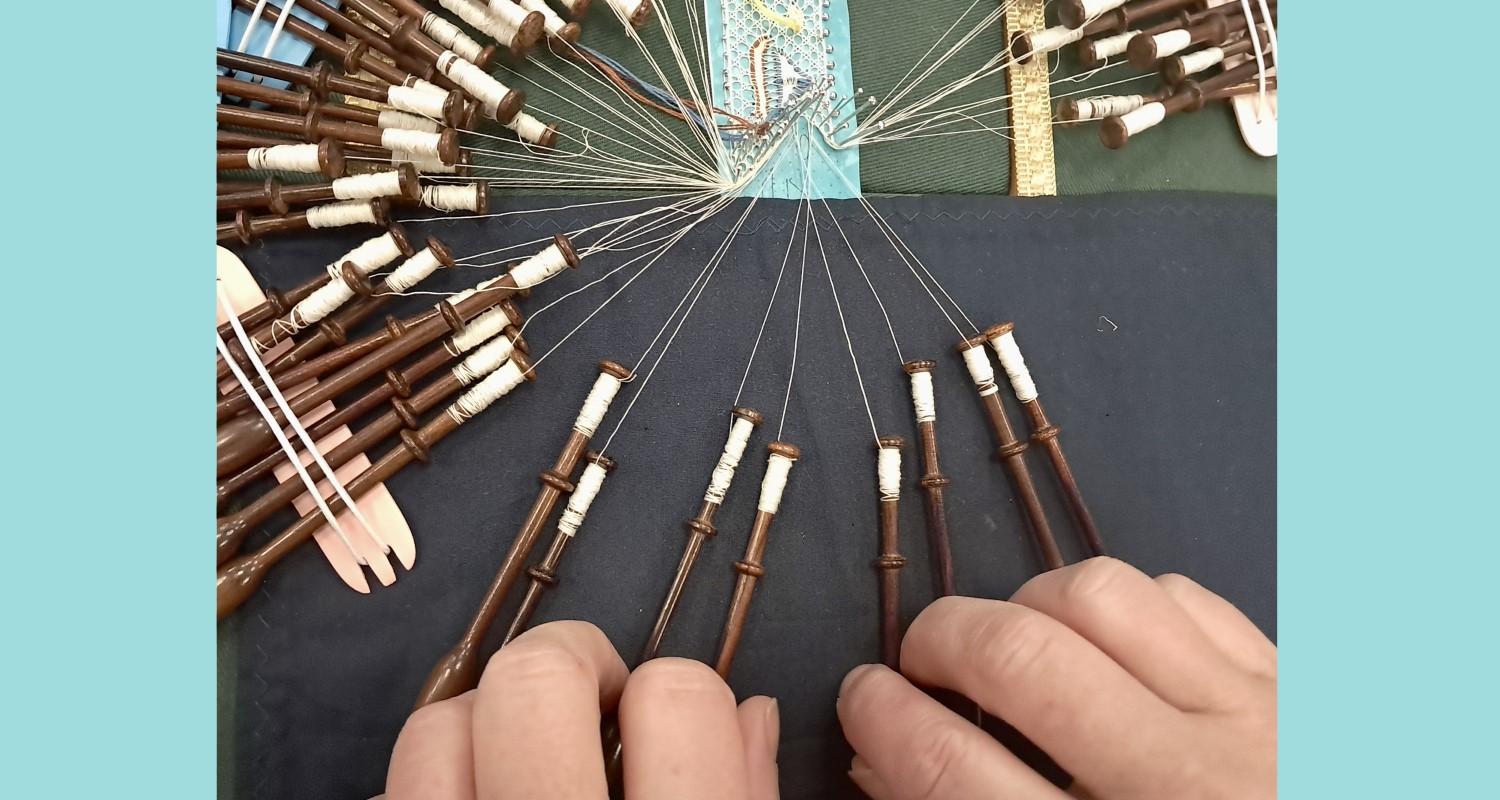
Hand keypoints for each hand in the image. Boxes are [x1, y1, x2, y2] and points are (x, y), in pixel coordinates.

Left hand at [382, 621, 779, 798]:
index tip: (670, 727)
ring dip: (484, 724)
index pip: (674, 697)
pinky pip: (390, 792)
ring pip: (437, 726)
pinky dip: (433, 788)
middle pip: (537, 678)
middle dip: (571, 663)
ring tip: (520, 763)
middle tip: (593, 706)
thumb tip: (748, 710)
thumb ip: (746, 799)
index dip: (679, 695)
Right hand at [837, 557, 1275, 799]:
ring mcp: (1253, 722)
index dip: (884, 722)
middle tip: (918, 662)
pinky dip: (1125, 607)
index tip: (862, 698)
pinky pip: (1186, 596)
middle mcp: (1184, 786)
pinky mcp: (1298, 686)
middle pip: (1022, 659)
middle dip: (939, 640)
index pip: (957, 772)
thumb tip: (881, 756)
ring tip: (1012, 642)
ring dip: (1029, 606)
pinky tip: (1107, 646)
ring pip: (1103, 598)